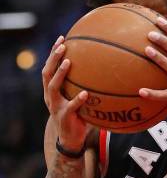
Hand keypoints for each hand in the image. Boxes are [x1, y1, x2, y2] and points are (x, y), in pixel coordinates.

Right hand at [41, 36, 89, 151]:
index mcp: (53, 89)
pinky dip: (77, 100)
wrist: (71, 139)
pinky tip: (85, 94)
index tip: (62, 38)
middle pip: (47, 73)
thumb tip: (108, 69)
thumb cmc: (79, 115)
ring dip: (60, 74)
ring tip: (68, 62)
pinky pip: (70, 107)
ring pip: (53, 87)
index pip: (50, 67)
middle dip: (53, 58)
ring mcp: (55, 106)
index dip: (53, 53)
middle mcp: (50, 96)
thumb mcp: (80, 98)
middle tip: (63, 46)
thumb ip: (87, 85)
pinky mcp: (64, 117)